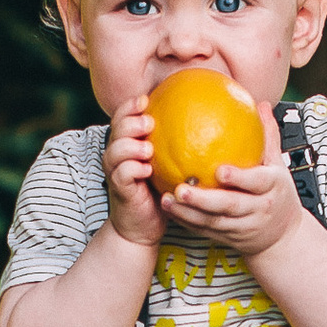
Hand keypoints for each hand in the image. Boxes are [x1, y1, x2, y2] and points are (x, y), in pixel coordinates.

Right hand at [100, 104, 165, 249]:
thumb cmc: (160, 192)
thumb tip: (210, 120)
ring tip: (148, 148)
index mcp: (128, 143)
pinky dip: (134, 168)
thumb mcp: (170, 165)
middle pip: (117, 127)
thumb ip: (179, 144)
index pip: (123, 116)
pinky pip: (123, 173)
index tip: (148, 99)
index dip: (131, 105)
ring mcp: (116, 171)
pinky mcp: (119, 188)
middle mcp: (117, 154)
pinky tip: (148, 169)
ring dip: (131, 145)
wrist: (143, 227)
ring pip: (115, 149)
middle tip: (149, 122)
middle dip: (131, 121)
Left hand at [159, 139, 299, 263]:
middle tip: (182, 188)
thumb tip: (261, 104)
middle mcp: (258, 209)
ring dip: (188, 213)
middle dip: (204, 200)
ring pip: (213, 222)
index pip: (256, 182)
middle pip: (230, 206)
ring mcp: (243, 226)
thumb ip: (268, 136)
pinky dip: (186, 221)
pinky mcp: (228, 238)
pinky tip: (169, 208)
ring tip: (168, 199)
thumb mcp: (279, 166)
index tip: (219, 170)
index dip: (239, 178)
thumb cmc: (278, 194)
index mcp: (272, 188)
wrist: (282, 237)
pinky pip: (205, 230)